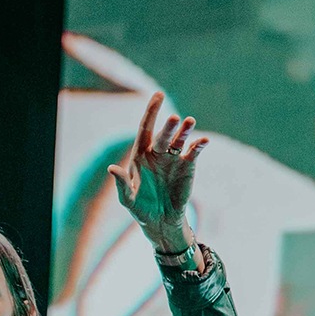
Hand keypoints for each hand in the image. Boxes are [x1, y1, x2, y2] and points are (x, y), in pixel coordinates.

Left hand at [108, 91, 207, 253]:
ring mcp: (174, 157)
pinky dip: (198, 145)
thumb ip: (121, 184)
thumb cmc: (141, 208)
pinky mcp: (188, 165)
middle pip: (163, 135)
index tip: (158, 95)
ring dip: (185, 130)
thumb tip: (111, 168)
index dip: (151, 112)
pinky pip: (193, 151)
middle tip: (174, 119)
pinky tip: (203, 141)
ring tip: (190, 122)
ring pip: (180, 139)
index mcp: (141, 155)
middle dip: (168, 126)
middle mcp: (158, 152)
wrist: (161, 220)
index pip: (146, 128)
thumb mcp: (128, 199)